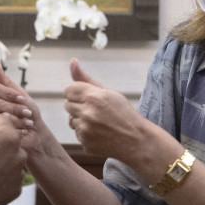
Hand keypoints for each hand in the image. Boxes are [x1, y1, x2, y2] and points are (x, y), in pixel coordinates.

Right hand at [0, 61, 39, 147]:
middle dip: (12, 106)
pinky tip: (23, 133)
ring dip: (15, 118)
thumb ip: (5, 81)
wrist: (36, 140)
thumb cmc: (28, 117)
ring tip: (28, 124)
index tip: (22, 99)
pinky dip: (13, 130)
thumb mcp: (20, 96)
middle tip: (27, 113)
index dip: (6, 92)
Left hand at [64, 59, 175, 175]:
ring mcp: (85, 129)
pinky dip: (85, 133)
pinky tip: (100, 133)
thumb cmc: (123, 113)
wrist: (136, 140)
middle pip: (67, 105)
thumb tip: (72, 61)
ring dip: (81, 120)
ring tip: (99, 123)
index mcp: (94, 97)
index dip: (77, 93)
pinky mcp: (85, 142)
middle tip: (95, 111)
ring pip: (71, 120)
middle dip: (78, 106)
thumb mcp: (108, 92)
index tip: (88, 98)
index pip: (69, 90)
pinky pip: (77, 133)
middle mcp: (87, 113)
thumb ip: (86, 78)